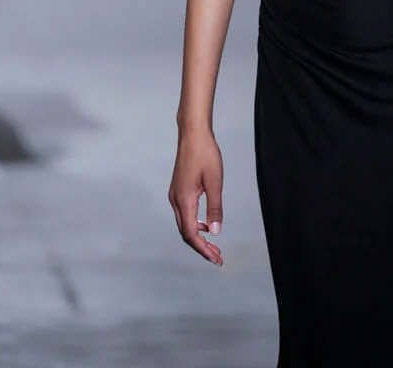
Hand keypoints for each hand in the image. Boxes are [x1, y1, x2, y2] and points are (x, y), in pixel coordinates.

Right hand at [168, 131, 223, 265]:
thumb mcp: (215, 182)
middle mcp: (175, 200)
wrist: (193, 133)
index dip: (203, 249)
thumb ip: (215, 208)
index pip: (191, 234)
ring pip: (184, 224)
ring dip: (198, 236)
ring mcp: (175, 194)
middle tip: (218, 257)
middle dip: (201, 247)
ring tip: (214, 245)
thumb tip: (215, 232)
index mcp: (184, 200)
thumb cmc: (205, 154)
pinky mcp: (178, 189)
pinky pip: (184, 214)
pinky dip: (195, 224)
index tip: (216, 259)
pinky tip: (207, 224)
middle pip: (186, 233)